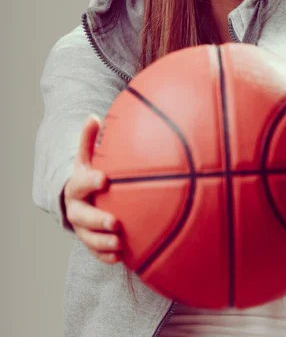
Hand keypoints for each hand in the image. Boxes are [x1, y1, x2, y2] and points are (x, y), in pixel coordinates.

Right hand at [63, 114, 122, 264]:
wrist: (80, 197)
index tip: (105, 178)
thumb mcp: (87, 156)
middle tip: (115, 222)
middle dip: (97, 220)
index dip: (91, 181)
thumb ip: (89, 139)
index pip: (81, 182)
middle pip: (82, 216)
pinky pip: (96, 252)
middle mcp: (76, 207)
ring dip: (103, 242)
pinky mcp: (90, 241)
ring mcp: (82, 226)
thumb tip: (93, 116)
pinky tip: (122, 256)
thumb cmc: (90, 172)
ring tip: (120, 243)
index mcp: (76, 184)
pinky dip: (106, 256)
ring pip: (88, 238)